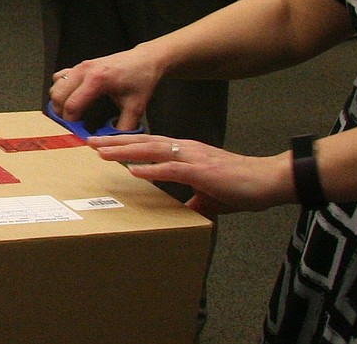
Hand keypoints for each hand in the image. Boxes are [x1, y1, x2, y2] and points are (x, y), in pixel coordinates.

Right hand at [49, 47, 162, 131]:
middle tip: (72, 126)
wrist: (146, 59)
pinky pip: (60, 78)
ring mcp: (82, 66)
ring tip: (70, 115)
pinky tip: (71, 99)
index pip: (72, 105)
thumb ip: (124, 128)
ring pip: (56, 86)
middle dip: (61, 114)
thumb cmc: (141, 78)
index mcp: (97, 80)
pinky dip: (61, 90)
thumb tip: (112, 143)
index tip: (76, 133)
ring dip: (58, 102)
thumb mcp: (136, 107)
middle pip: (58, 96)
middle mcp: (85, 70)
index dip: (70, 123)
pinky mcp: (81, 65)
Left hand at [88, 134, 294, 217]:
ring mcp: (192, 157)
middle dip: (115, 142)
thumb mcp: (210, 196)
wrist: (267, 180)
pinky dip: (150, 169)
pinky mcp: (202, 171)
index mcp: (184, 152)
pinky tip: (133, 170)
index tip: (102, 144)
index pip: (148, 144)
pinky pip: (171, 169)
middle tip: (89, 142)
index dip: (125, 143)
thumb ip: (194, 201)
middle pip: (143, 142)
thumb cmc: (241, 186)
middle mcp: (185, 149)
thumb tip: (184, 214)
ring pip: (151, 150)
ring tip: (102, 152)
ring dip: (124, 150)